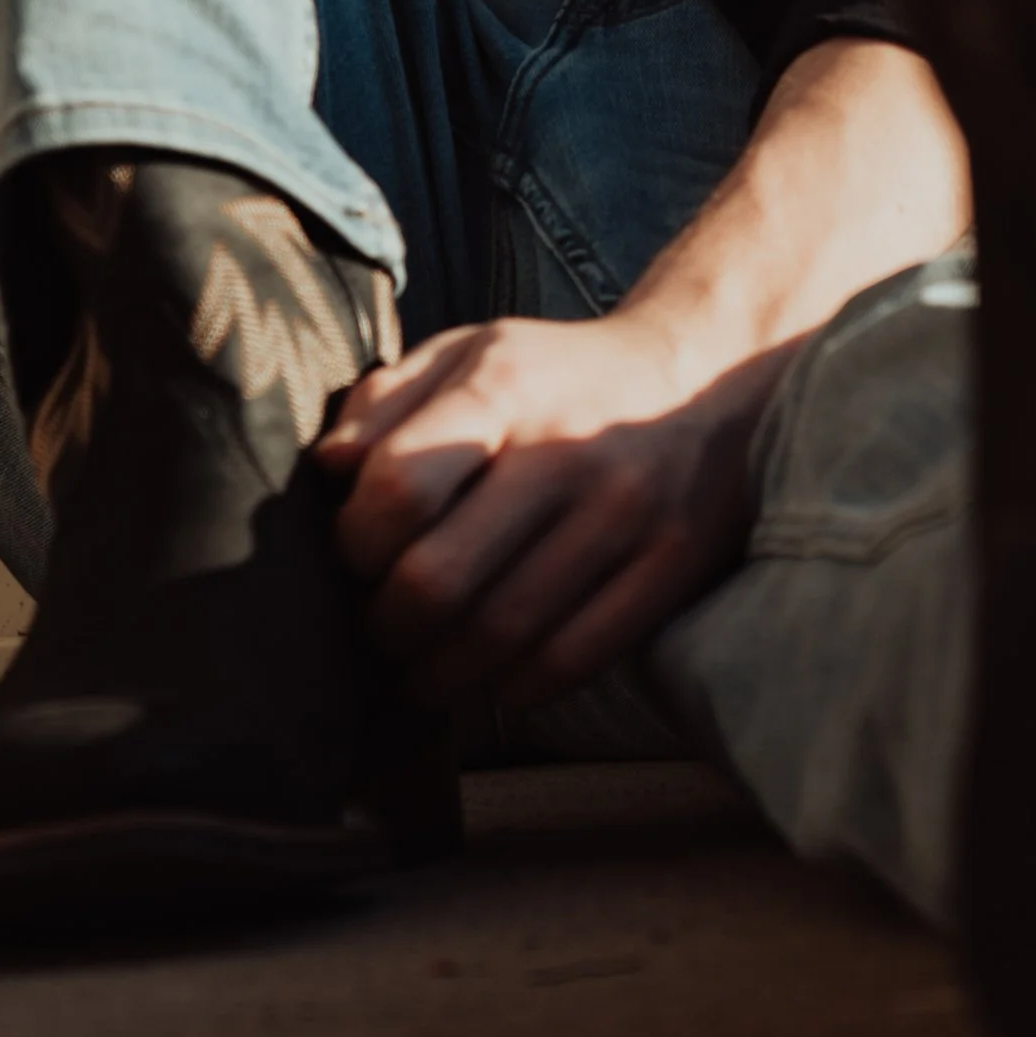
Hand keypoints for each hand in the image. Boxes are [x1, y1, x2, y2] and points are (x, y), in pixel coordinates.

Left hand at [313, 309, 789, 708]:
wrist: (709, 377)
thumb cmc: (561, 374)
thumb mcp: (474, 349)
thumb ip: (389, 398)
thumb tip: (326, 470)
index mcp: (504, 384)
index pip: (399, 488)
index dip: (356, 543)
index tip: (358, 557)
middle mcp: (565, 449)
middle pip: (439, 580)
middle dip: (389, 625)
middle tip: (383, 629)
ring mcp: (624, 513)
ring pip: (501, 636)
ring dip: (442, 673)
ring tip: (424, 670)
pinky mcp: (670, 566)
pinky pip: (572, 660)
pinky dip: (516, 688)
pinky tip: (495, 678)